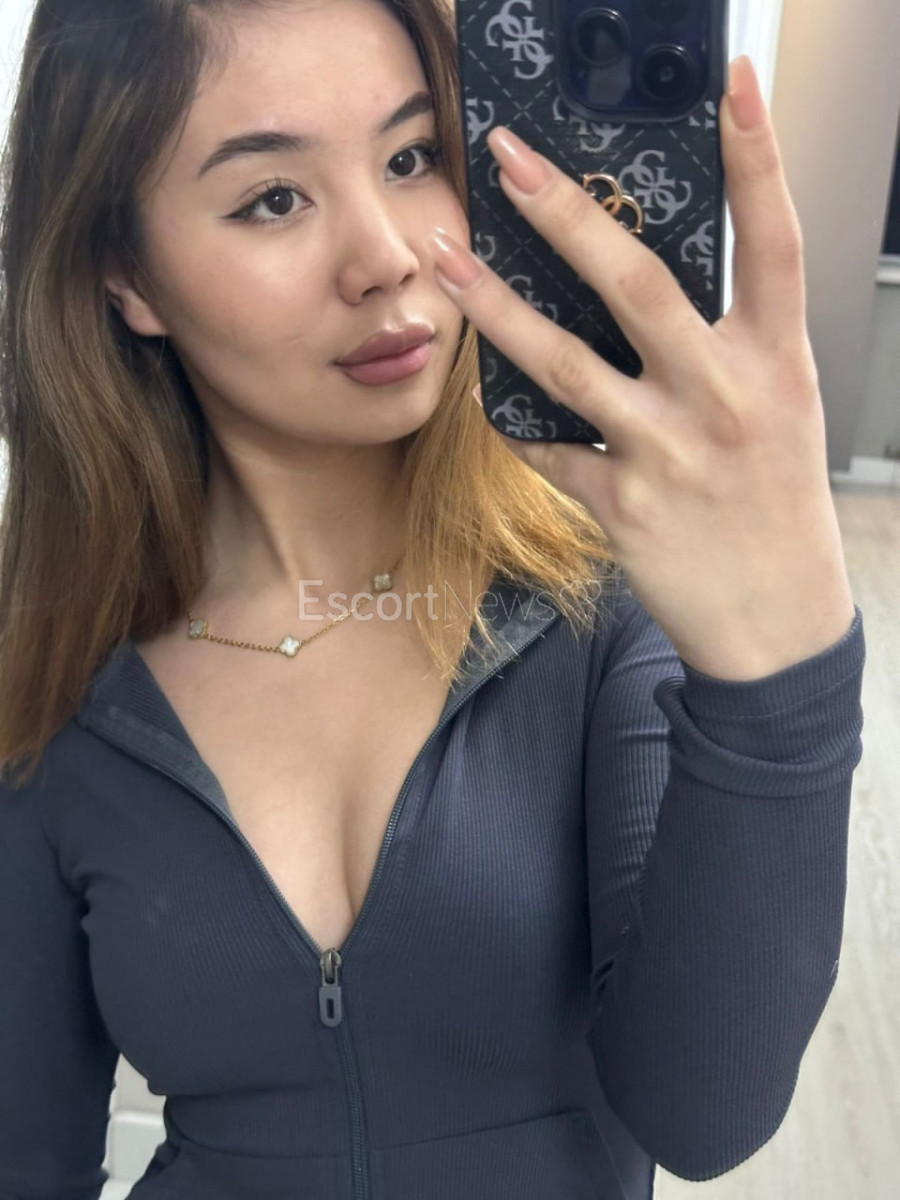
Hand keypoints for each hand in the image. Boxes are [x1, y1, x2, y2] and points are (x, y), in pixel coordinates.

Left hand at [426, 55, 854, 681]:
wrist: (779, 620)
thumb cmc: (777, 504)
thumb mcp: (779, 408)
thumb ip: (728, 345)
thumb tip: (652, 289)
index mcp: (775, 361)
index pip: (774, 239)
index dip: (758, 156)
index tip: (732, 84)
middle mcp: (723, 397)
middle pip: (638, 285)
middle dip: (568, 216)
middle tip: (510, 160)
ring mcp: (668, 452)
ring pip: (567, 365)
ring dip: (497, 309)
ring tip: (446, 261)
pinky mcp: (622, 504)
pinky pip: (550, 449)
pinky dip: (516, 424)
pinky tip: (484, 399)